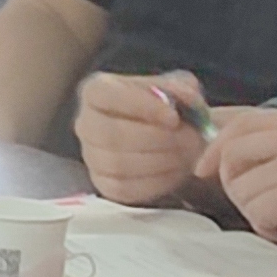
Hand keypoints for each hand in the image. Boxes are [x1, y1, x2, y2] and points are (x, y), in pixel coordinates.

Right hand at [71, 72, 208, 206]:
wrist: (168, 140)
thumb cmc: (165, 109)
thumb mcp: (177, 88)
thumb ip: (182, 87)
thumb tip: (186, 95)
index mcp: (96, 91)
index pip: (105, 95)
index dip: (140, 106)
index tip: (174, 117)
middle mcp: (85, 123)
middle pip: (111, 134)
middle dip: (157, 139)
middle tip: (190, 139)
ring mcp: (90, 156)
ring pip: (118, 164)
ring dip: (160, 162)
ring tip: (187, 155)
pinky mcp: (103, 183)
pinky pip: (123, 189)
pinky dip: (154, 183)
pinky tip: (174, 171)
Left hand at [207, 106, 276, 261]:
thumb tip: (223, 147)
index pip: (239, 121)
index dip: (214, 145)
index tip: (205, 167)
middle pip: (230, 154)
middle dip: (234, 185)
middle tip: (261, 203)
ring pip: (240, 189)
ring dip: (257, 212)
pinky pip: (257, 214)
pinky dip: (271, 229)